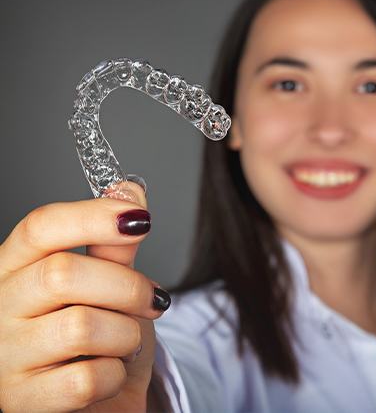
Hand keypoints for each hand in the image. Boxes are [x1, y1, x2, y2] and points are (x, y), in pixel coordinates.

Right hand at [0, 181, 167, 411]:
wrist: (99, 402)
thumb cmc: (101, 337)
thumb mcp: (109, 284)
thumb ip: (114, 244)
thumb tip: (129, 191)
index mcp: (16, 267)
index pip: (41, 226)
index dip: (93, 216)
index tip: (140, 218)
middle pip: (63, 272)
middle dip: (127, 286)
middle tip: (153, 299)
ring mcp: (4, 357)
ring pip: (80, 326)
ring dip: (126, 333)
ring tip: (126, 339)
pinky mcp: (21, 402)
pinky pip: (85, 379)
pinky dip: (115, 374)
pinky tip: (109, 372)